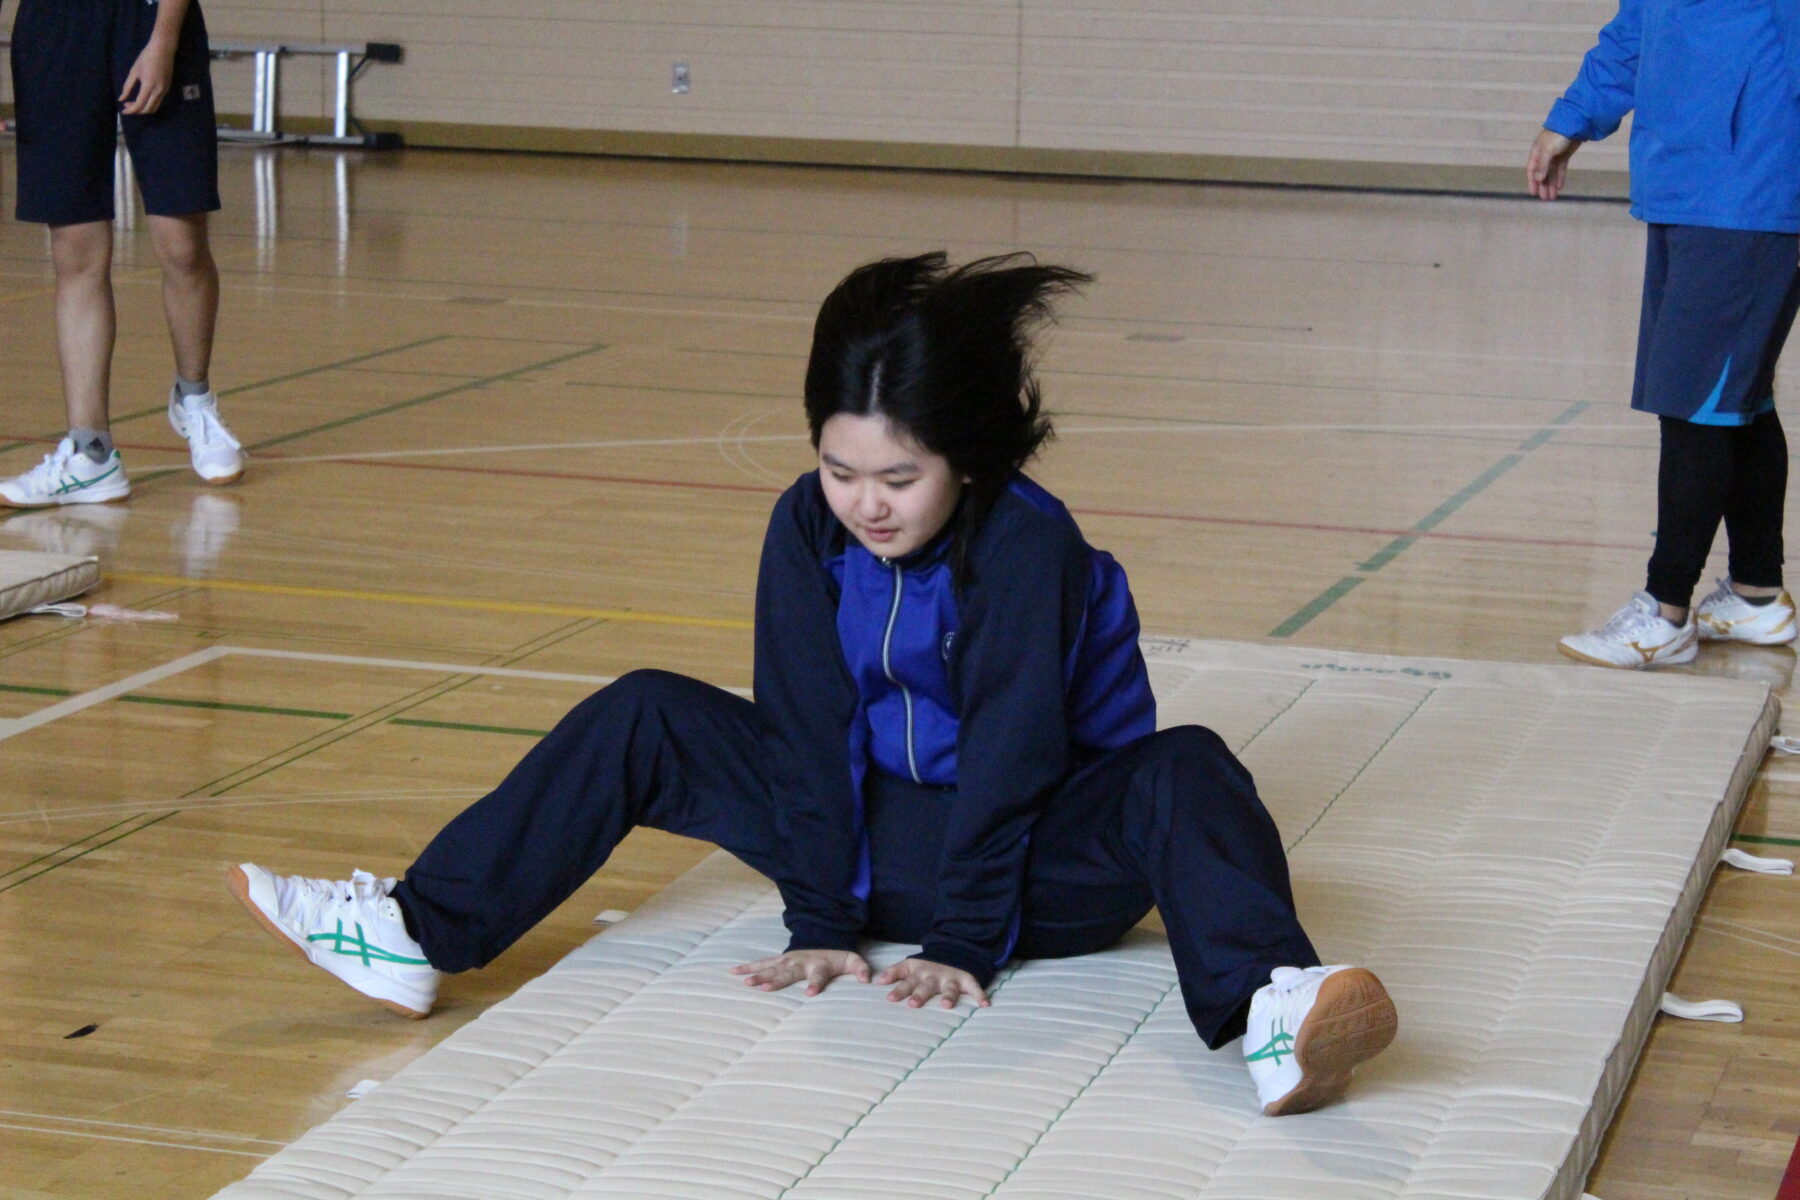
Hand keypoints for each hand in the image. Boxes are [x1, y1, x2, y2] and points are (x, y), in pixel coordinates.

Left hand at [121, 40, 177, 114]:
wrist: (163, 50)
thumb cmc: (146, 58)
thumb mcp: (134, 71)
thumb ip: (127, 87)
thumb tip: (121, 99)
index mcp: (148, 86)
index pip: (139, 105)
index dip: (131, 110)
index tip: (123, 110)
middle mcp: (158, 91)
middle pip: (148, 109)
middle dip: (136, 111)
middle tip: (127, 106)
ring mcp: (164, 91)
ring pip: (154, 107)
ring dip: (143, 108)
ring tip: (134, 103)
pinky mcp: (167, 89)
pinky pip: (158, 102)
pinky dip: (149, 104)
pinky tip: (142, 98)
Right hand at [732, 948, 870, 995]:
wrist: (824, 938)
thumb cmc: (837, 957)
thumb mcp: (853, 961)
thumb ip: (861, 969)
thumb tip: (867, 979)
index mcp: (819, 965)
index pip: (818, 975)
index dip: (815, 983)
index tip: (810, 993)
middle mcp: (801, 962)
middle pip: (788, 973)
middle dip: (776, 980)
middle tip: (764, 988)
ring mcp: (788, 960)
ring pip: (771, 968)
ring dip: (758, 975)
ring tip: (746, 983)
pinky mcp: (779, 959)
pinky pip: (762, 963)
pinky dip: (748, 967)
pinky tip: (734, 972)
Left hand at [875, 956, 990, 1009]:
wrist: (953, 952)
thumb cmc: (926, 967)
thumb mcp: (910, 965)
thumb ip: (894, 972)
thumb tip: (877, 981)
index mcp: (918, 973)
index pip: (906, 979)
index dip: (898, 987)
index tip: (889, 998)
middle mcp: (933, 975)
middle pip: (925, 986)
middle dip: (919, 995)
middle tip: (913, 1005)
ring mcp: (950, 977)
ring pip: (949, 988)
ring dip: (948, 996)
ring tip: (946, 1006)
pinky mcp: (966, 979)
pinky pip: (974, 987)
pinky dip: (980, 994)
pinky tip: (985, 1004)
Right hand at [1526, 129, 1580, 199]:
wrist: (1575, 124)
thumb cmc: (1557, 136)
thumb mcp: (1548, 150)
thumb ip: (1542, 165)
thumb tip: (1538, 179)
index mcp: (1536, 153)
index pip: (1532, 170)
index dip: (1532, 182)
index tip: (1533, 193)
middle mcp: (1544, 156)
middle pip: (1542, 174)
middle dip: (1543, 186)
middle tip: (1545, 199)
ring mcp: (1554, 156)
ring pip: (1551, 173)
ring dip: (1551, 185)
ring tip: (1553, 197)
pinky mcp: (1564, 156)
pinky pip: (1560, 169)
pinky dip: (1560, 178)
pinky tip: (1560, 187)